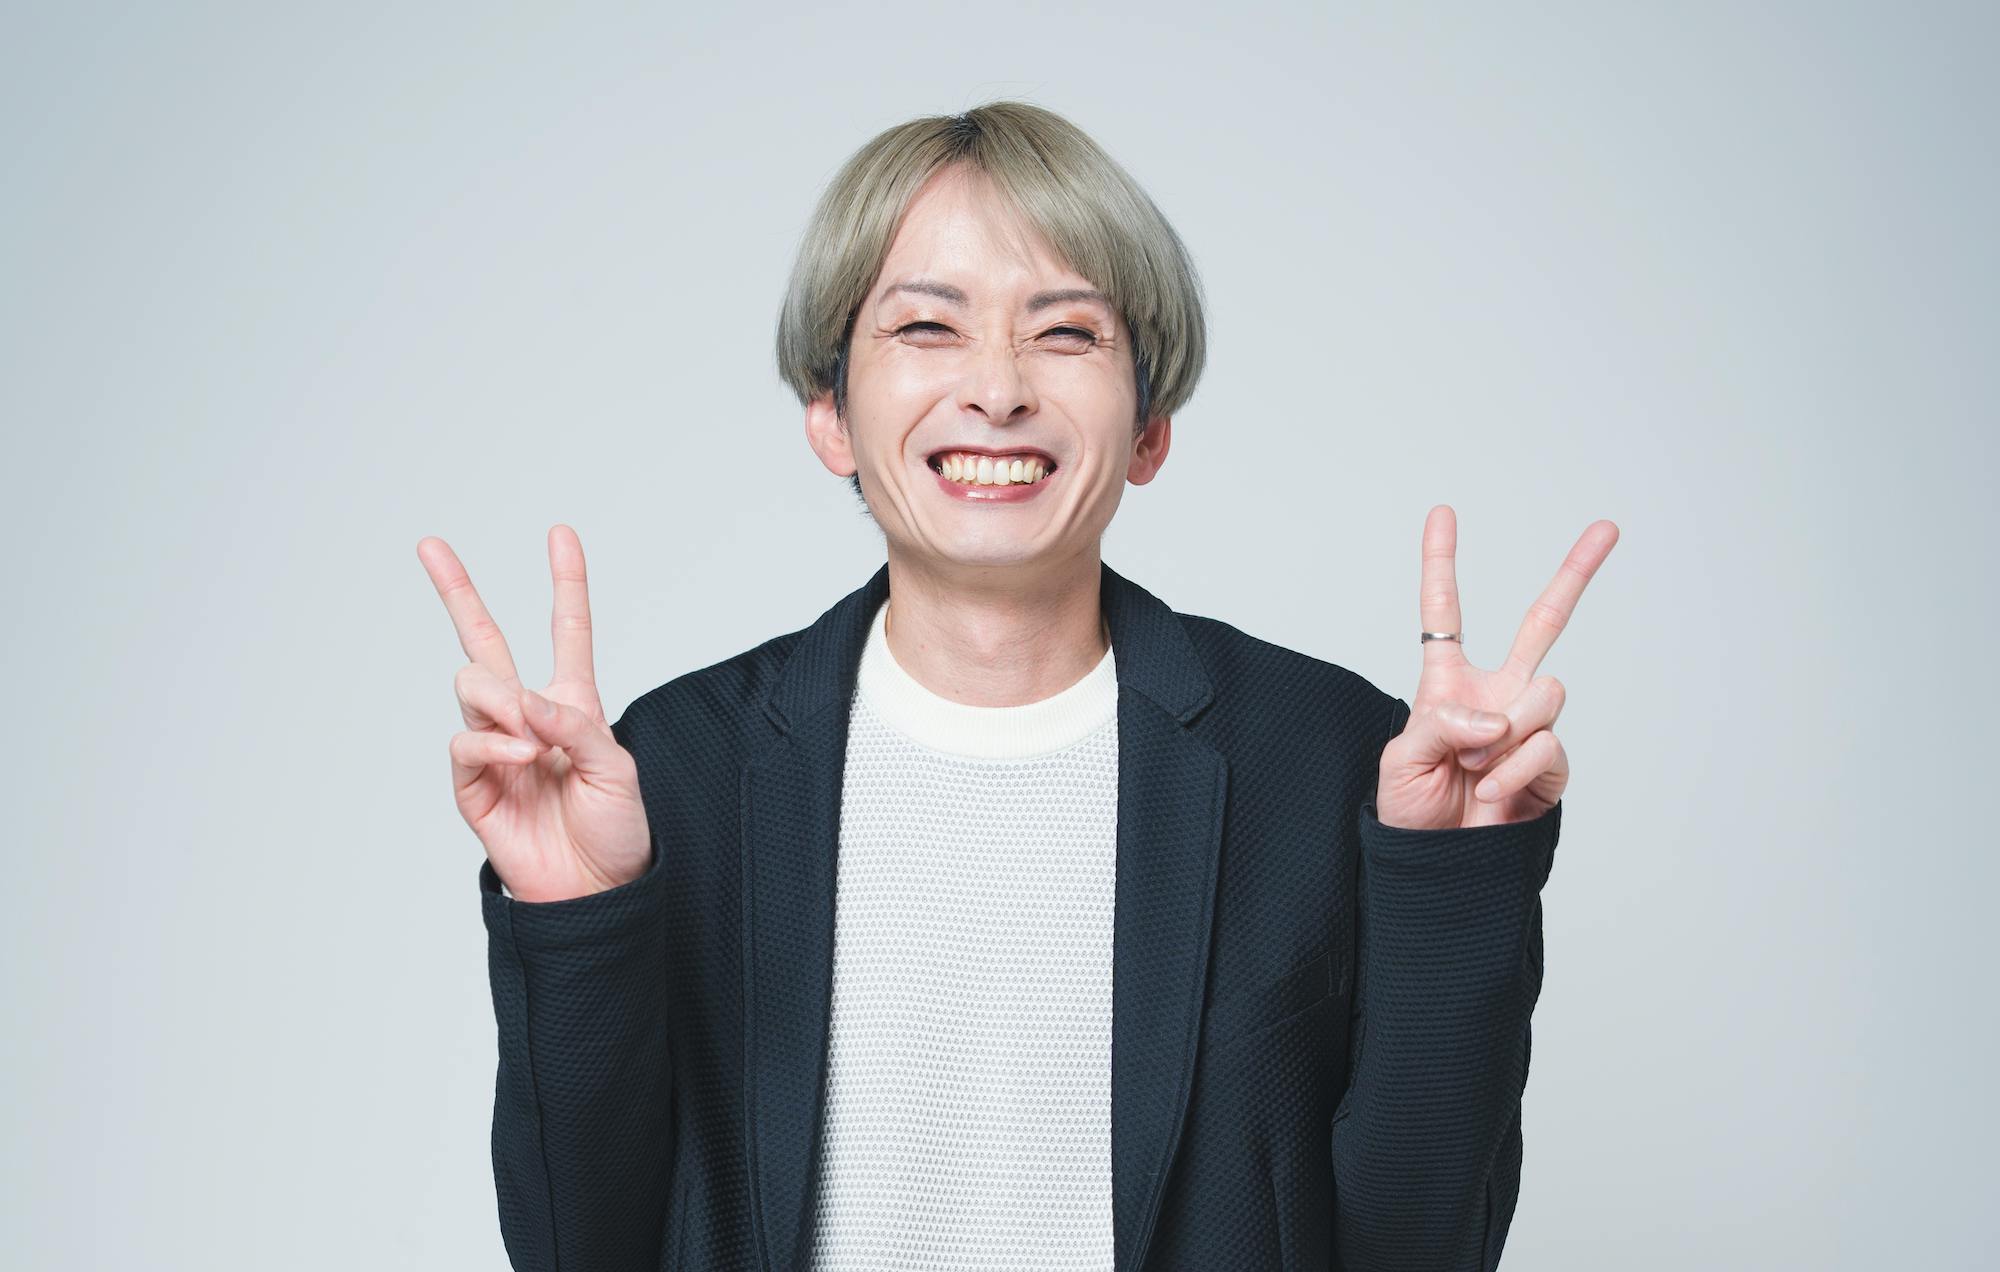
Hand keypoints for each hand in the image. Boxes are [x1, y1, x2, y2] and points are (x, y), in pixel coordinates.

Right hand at [418, 525, 651, 900]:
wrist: (594, 891)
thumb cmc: (617, 832)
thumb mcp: (617, 769)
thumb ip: (575, 725)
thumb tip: (527, 700)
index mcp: (574, 704)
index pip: (567, 631)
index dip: (566, 582)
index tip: (561, 533)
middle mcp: (529, 716)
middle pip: (485, 639)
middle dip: (457, 590)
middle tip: (430, 545)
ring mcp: (495, 745)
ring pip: (473, 684)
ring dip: (502, 700)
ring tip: (534, 741)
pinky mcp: (471, 782)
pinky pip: (466, 739)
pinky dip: (494, 743)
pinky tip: (522, 759)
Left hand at [1375, 506, 1617, 830]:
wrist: (1438, 867)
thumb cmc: (1411, 812)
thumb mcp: (1401, 759)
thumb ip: (1441, 723)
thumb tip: (1497, 719)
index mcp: (1448, 683)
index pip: (1444, 614)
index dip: (1441, 563)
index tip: (1442, 513)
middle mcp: (1497, 695)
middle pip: (1543, 623)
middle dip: (1577, 573)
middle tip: (1607, 527)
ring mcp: (1528, 727)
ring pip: (1546, 691)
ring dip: (1504, 735)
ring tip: (1474, 770)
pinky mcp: (1552, 765)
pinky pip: (1547, 745)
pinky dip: (1513, 772)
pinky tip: (1491, 793)